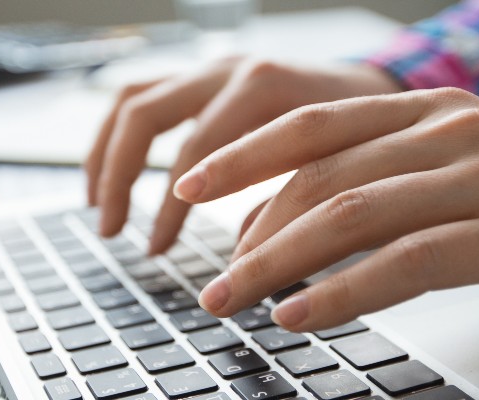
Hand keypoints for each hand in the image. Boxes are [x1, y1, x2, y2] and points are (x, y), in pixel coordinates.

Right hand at [85, 57, 399, 253]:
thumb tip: (240, 265)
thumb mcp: (338, 168)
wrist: (380, 90)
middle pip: (146, 113)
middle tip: (112, 230)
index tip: (157, 249)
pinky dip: (120, 137)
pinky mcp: (204, 78)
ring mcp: (212, 69)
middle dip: (121, 175)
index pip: (196, 149)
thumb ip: (289, 206)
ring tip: (99, 205)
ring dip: (107, 153)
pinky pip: (144, 96)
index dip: (170, 205)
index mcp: (263, 87)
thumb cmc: (366, 135)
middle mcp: (229, 69)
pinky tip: (115, 176)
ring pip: (134, 99)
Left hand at [174, 88, 478, 331]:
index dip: (245, 155)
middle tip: (211, 277)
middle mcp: (452, 129)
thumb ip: (401, 177)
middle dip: (249, 228)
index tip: (191, 188)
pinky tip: (304, 315)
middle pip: (321, 172)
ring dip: (279, 263)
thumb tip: (314, 220)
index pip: (315, 122)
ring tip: (236, 301)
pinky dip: (343, 291)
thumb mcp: (475, 165)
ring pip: (352, 213)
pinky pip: (406, 262)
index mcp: (436, 107)